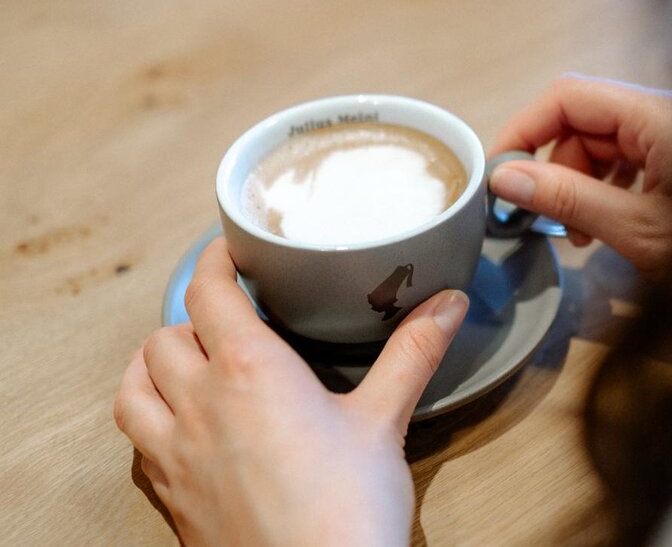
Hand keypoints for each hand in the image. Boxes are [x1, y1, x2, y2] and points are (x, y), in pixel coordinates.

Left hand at [113, 237, 467, 545]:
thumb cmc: (347, 509)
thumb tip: (447, 304)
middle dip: (192, 318)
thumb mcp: (385, 420)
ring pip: (132, 388)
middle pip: (165, 336)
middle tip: (225, 317)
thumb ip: (412, 353)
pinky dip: (149, 423)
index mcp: (249, 372)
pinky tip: (182, 430)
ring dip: (152, 366)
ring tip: (184, 362)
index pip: (208, 292)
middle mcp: (199, 405)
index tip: (229, 253)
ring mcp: (175, 456)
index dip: (214, 262)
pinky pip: (137, 445)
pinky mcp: (171, 498)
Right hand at [488, 74, 671, 278]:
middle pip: (583, 122)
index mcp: (661, 117)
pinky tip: (604, 228)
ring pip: (600, 145)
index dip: (526, 129)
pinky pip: (624, 162)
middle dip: (556, 169)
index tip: (498, 171)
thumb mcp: (636, 229)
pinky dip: (603, 191)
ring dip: (577, 186)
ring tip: (581, 235)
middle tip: (549, 220)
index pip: (570, 97)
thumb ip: (568, 198)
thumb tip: (506, 177)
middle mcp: (669, 115)